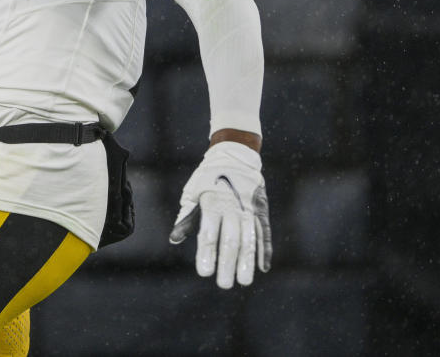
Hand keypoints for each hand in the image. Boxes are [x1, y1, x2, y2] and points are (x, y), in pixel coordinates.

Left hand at [169, 142, 271, 287]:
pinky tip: (263, 267)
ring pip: (249, 239)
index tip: (204, 273)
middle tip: (223, 284)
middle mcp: (232, 207)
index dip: (206, 254)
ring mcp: (249, 208)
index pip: (209, 234)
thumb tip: (174, 239)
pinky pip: (264, 232)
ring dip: (247, 261)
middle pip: (230, 240)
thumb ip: (187, 217)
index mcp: (211, 203)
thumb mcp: (193, 193)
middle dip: (227, 264)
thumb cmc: (208, 178)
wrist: (234, 154)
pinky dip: (265, 250)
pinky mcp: (261, 209)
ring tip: (244, 282)